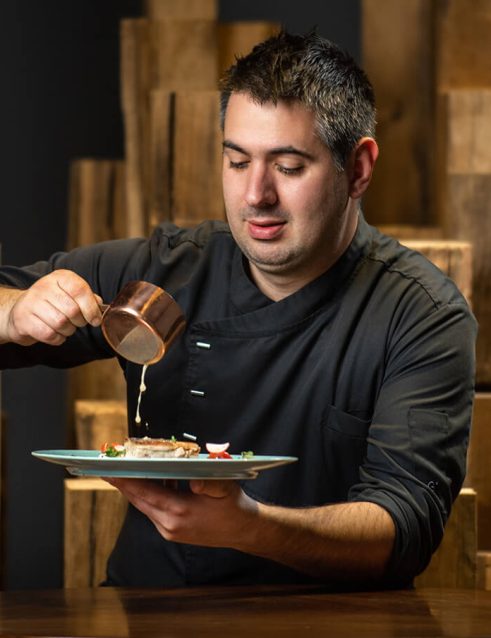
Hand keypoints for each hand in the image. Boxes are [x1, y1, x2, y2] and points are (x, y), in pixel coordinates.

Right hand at [4, 269, 102, 345]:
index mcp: (59, 277)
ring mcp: (31, 302)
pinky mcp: (23, 319)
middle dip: (80, 322)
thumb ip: (87, 298)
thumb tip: (99, 306)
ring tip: (65, 328)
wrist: (20, 310)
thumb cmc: (51, 303)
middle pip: (72, 310)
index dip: (91, 308)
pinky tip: (56, 334)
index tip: (95, 319)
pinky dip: (57, 338)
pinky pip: (49, 334)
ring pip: (61, 323)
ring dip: (68, 331)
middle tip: (76, 323)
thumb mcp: (70, 294)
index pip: (79, 290)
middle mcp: (43, 286)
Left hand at [105, 477, 257, 547]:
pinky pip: (154, 510)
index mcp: (180, 512)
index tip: (110, 470)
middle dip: (124, 483)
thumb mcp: (225, 488)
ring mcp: (169, 531)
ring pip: (145, 505)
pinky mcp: (172, 532)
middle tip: (109, 467)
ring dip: (137, 488)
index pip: (145, 493)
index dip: (125, 481)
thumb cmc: (234, 506)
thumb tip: (192, 480)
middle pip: (139, 500)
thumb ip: (208, 483)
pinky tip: (156, 479)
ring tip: (128, 469)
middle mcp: (170, 525)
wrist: (243, 530)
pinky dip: (150, 495)